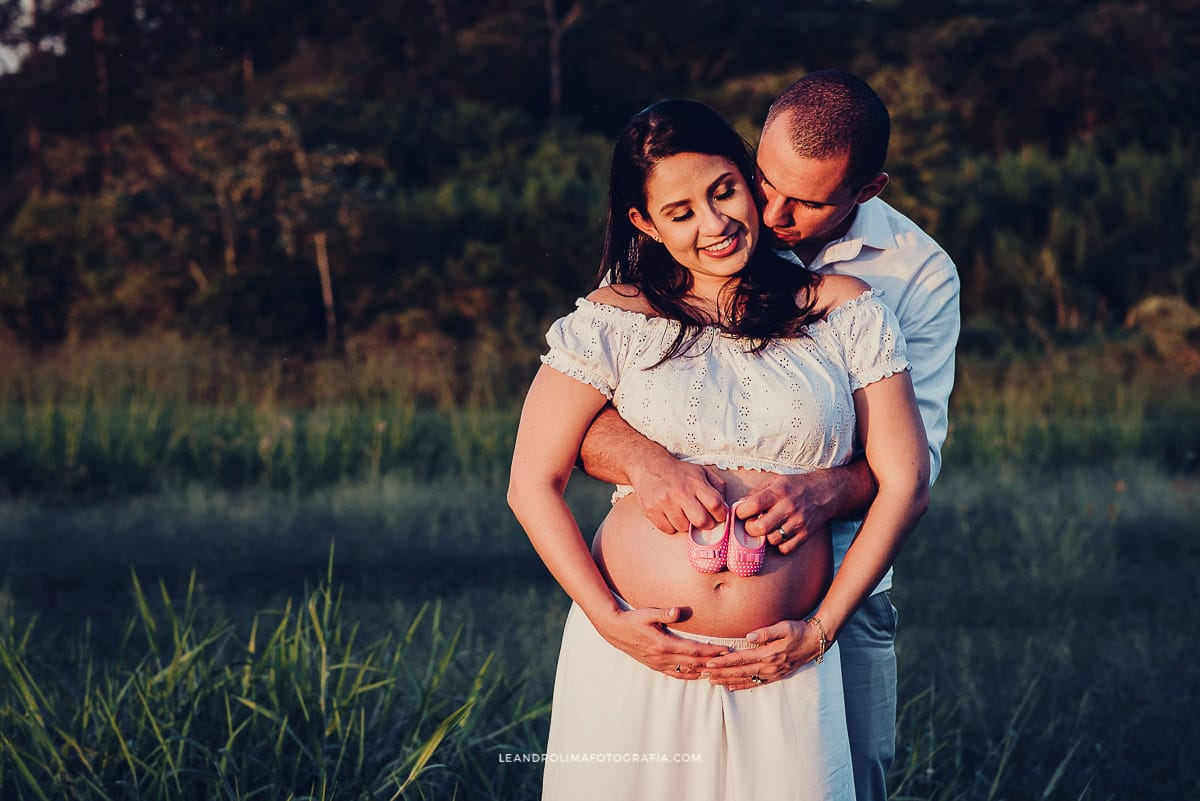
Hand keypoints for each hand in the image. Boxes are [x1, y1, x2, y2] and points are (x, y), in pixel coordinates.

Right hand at [594, 606, 730, 678]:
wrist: (615, 631)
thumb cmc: (633, 619)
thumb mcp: (647, 613)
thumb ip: (663, 613)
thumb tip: (678, 611)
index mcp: (663, 644)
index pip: (694, 650)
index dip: (711, 651)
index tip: (725, 649)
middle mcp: (663, 658)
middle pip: (694, 663)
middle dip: (713, 662)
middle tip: (730, 659)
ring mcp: (659, 664)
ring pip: (687, 672)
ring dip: (704, 671)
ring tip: (720, 669)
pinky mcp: (656, 666)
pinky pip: (677, 675)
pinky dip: (690, 676)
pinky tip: (699, 674)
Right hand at [628, 452, 727, 533]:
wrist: (649, 466)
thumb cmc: (679, 472)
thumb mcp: (701, 471)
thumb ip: (717, 486)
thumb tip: (725, 505)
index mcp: (695, 482)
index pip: (715, 504)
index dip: (721, 514)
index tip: (718, 515)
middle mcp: (680, 493)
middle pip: (701, 521)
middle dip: (706, 524)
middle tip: (703, 520)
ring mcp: (664, 503)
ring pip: (684, 528)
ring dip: (687, 524)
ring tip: (683, 514)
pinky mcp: (651, 510)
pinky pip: (668, 529)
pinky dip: (672, 526)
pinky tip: (671, 515)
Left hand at [700, 619, 821, 690]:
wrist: (816, 642)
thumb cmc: (799, 630)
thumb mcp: (784, 626)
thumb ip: (766, 632)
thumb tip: (749, 636)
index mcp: (769, 654)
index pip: (742, 659)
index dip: (725, 661)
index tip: (710, 662)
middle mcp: (770, 666)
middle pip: (740, 672)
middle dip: (721, 673)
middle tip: (704, 674)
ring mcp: (773, 673)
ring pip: (746, 679)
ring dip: (728, 681)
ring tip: (712, 682)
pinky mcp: (776, 675)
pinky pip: (756, 683)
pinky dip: (743, 686)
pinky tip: (731, 687)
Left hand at [734, 472, 839, 554]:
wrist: (825, 493)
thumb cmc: (794, 486)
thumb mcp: (775, 481)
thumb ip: (755, 493)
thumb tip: (738, 507)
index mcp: (779, 491)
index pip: (752, 505)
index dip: (741, 512)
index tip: (741, 513)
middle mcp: (789, 507)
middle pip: (760, 528)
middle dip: (750, 528)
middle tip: (752, 524)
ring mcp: (798, 522)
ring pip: (772, 540)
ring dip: (766, 536)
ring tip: (768, 528)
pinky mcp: (806, 534)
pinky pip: (785, 548)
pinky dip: (780, 544)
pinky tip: (780, 534)